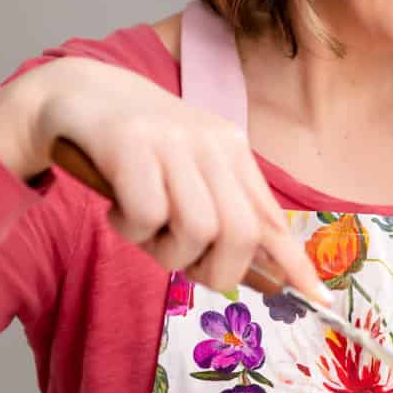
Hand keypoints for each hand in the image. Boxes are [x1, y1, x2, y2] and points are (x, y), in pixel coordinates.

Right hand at [0, 57, 331, 303]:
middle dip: (215, 272)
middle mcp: (210, 142)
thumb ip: (223, 214)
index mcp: (232, 150)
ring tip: (145, 233)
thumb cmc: (134, 148)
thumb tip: (264, 275)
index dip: (296, 264)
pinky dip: (131, 230)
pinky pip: (147, 216)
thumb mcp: (189, 173)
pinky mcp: (129, 143)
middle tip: (184, 267)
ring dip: (166, 253)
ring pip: (197, 231)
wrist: (73, 92)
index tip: (320, 300)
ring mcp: (171, 141)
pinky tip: (118, 211)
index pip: (272, 218)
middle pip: (241, 235)